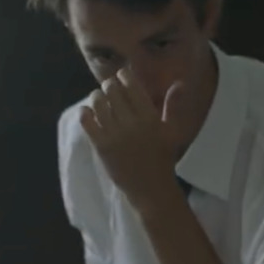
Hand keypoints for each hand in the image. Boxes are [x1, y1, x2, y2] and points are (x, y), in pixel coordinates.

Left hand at [80, 69, 185, 211]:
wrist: (150, 187)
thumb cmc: (163, 157)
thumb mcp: (172, 131)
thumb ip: (173, 106)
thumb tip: (178, 83)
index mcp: (150, 117)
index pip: (131, 85)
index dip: (124, 75)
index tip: (122, 76)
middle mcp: (131, 123)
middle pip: (112, 91)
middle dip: (109, 85)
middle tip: (109, 87)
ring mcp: (114, 134)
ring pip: (98, 103)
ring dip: (96, 96)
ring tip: (99, 98)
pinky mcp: (101, 146)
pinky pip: (87, 122)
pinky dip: (85, 112)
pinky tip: (87, 111)